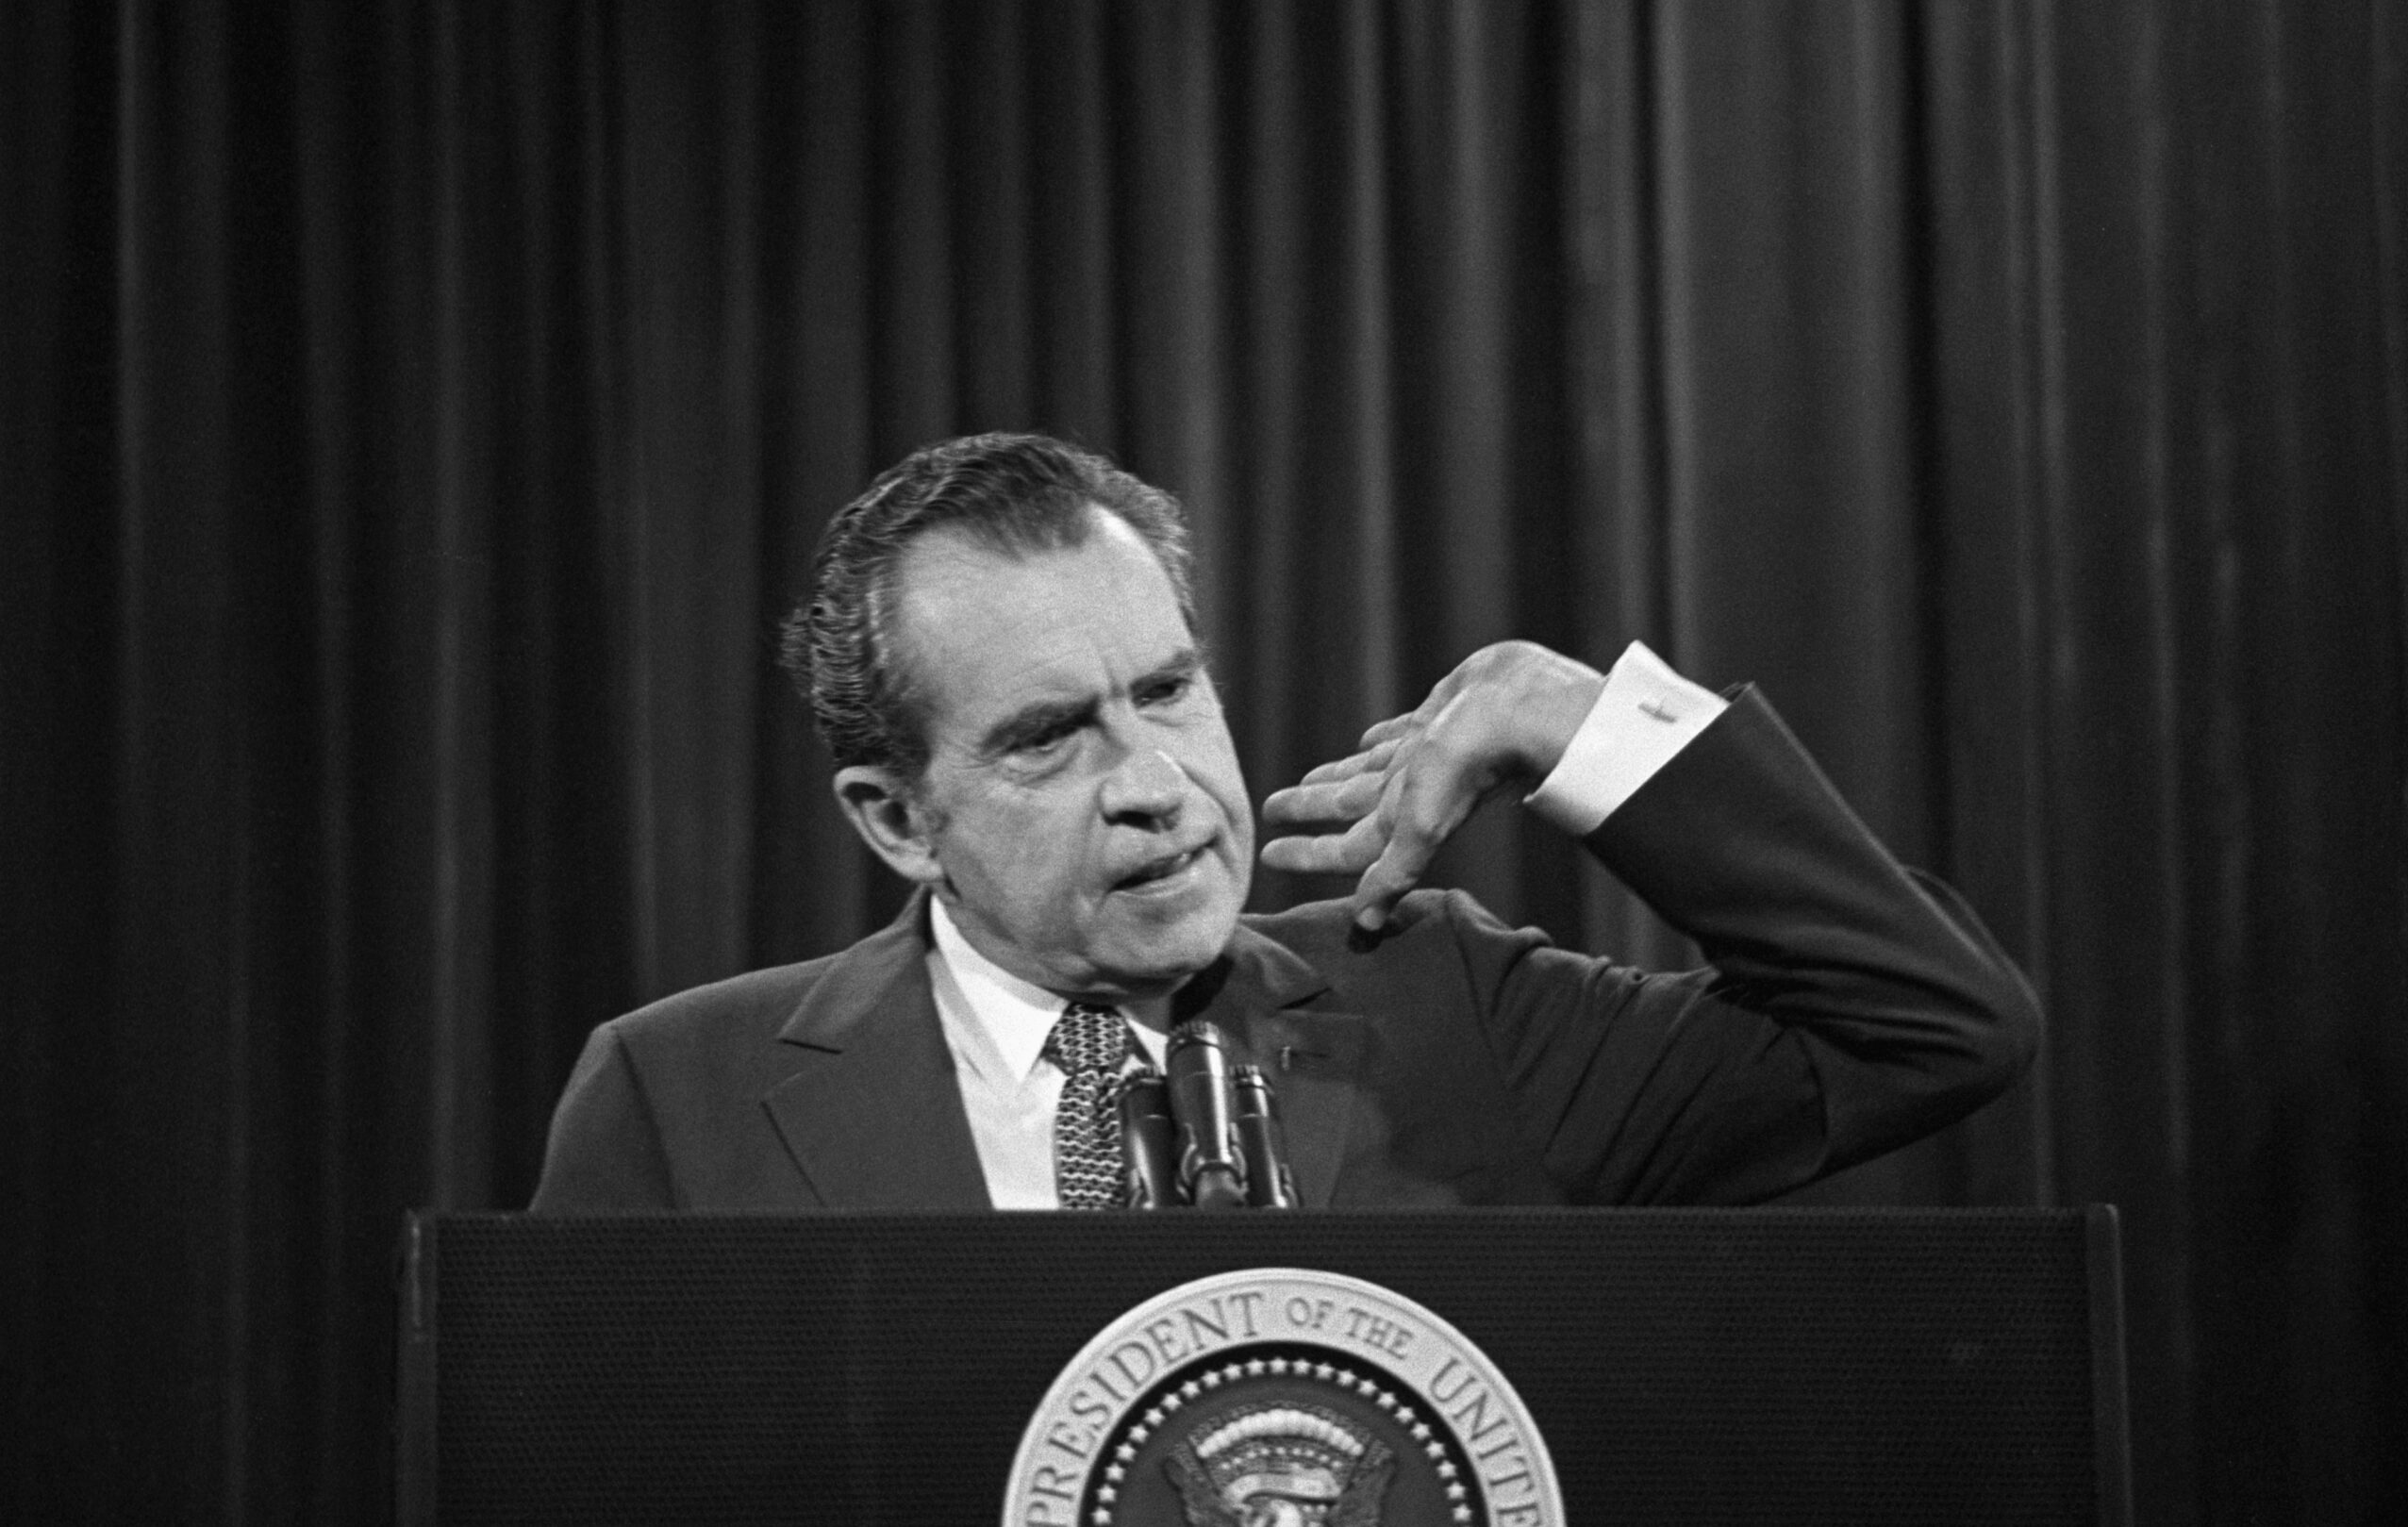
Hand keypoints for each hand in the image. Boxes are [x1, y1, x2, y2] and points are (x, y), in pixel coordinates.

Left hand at [1258, 641, 1604, 930]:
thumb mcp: (1421, 823)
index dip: (1307, 854)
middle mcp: (1412, 792)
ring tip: (1308, 780)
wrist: (1520, 707)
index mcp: (1403, 820)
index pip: (1345, 850)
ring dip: (1338, 778)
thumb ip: (1393, 873)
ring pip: (1369, 773)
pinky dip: (1380, 740)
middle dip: (1310, 810)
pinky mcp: (1441, 719)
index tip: (1267, 853)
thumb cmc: (1467, 765)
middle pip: (1348, 809)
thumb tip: (1364, 926)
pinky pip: (1400, 735)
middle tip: (1271, 809)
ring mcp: (1426, 756)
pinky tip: (1367, 738)